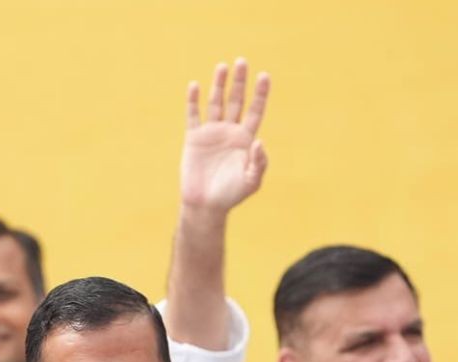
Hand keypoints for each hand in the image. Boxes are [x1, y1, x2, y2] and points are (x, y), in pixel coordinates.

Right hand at [180, 60, 269, 213]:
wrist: (205, 205)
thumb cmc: (231, 195)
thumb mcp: (252, 181)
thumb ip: (259, 162)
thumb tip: (260, 141)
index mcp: (245, 139)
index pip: (255, 110)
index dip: (260, 93)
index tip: (264, 76)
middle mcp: (229, 131)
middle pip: (236, 100)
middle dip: (239, 82)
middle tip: (242, 62)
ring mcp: (211, 133)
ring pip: (216, 103)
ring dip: (219, 85)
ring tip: (222, 66)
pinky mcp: (194, 138)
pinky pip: (193, 115)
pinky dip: (193, 101)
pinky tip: (195, 86)